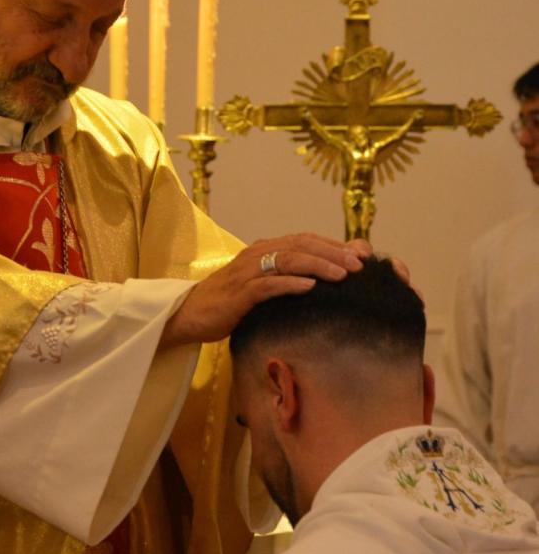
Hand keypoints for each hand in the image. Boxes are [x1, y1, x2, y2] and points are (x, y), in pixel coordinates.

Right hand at [161, 233, 369, 347]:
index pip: (305, 239)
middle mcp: (257, 254)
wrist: (191, 313)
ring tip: (341, 275)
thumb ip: (289, 278)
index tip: (361, 256)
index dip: (334, 245)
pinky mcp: (239, 292)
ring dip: (317, 265)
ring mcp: (247, 271)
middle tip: (359, 265)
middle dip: (333, 253)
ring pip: (287, 260)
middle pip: (301, 245)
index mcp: (265, 249)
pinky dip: (289, 284)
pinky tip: (309, 288)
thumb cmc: (231, 302)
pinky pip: (267, 285)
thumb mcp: (263, 286)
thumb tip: (325, 277)